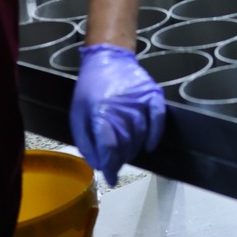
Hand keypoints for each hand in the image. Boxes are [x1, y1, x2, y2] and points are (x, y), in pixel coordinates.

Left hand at [70, 44, 165, 184]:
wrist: (109, 58)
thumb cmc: (90, 88)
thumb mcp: (77, 115)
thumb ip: (85, 142)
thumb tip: (99, 164)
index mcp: (100, 112)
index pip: (109, 147)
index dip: (110, 166)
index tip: (111, 178)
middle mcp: (122, 107)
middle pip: (126, 143)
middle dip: (120, 159)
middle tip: (116, 164)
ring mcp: (140, 100)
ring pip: (141, 134)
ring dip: (134, 149)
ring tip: (127, 154)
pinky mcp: (153, 94)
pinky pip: (158, 119)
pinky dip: (155, 135)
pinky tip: (150, 145)